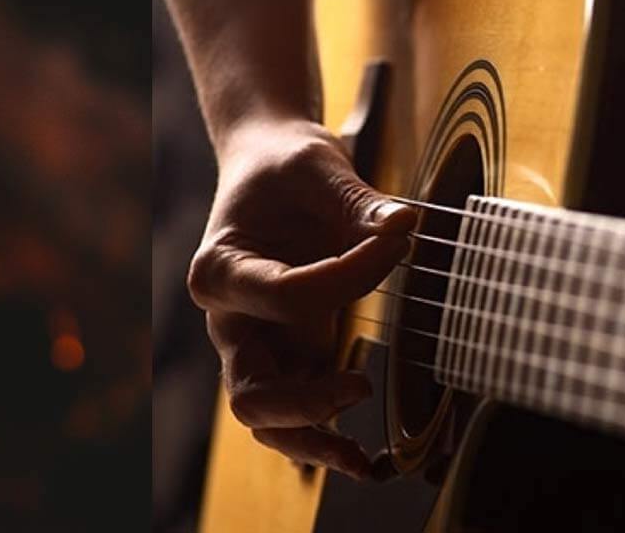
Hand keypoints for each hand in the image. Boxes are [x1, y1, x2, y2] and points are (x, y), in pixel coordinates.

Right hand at [187, 118, 419, 478]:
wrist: (271, 169)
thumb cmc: (287, 167)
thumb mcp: (318, 165)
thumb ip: (358, 200)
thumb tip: (404, 227)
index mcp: (220, 270)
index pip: (286, 295)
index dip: (349, 276)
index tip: (397, 240)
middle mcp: (228, 320)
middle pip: (249, 390)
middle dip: (303, 402)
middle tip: (360, 386)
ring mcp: (254, 347)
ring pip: (266, 419)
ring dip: (311, 439)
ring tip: (361, 458)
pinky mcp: (285, 357)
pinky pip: (294, 413)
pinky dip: (323, 438)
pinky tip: (364, 458)